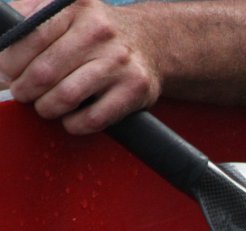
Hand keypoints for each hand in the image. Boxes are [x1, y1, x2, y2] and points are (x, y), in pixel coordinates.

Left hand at [0, 0, 159, 133]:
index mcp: (75, 9)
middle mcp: (99, 32)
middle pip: (44, 72)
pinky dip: (74, 124)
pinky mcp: (134, 89)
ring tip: (46, 106)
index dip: (9, 63)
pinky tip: (72, 118)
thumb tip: (0, 50)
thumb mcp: (65, 13)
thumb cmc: (97, 35)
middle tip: (24, 94)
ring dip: (47, 108)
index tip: (8, 75)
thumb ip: (29, 20)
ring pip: (66, 97)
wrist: (152, 44)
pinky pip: (92, 118)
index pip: (29, 38)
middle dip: (25, 90)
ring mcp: (119, 62)